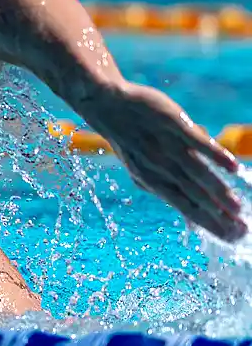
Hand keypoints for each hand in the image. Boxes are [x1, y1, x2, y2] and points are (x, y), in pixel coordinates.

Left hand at [82, 82, 245, 241]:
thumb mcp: (144, 175)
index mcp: (155, 183)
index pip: (188, 208)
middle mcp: (161, 168)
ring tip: (236, 207)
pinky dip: (214, 155)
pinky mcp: (172, 124)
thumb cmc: (132, 144)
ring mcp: (167, 146)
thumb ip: (171, 196)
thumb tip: (192, 225)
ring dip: (217, 190)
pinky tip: (232, 167)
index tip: (233, 238)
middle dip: (219, 215)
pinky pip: (196, 141)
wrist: (108, 106)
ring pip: (196, 173)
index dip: (210, 224)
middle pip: (195, 195)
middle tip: (242, 230)